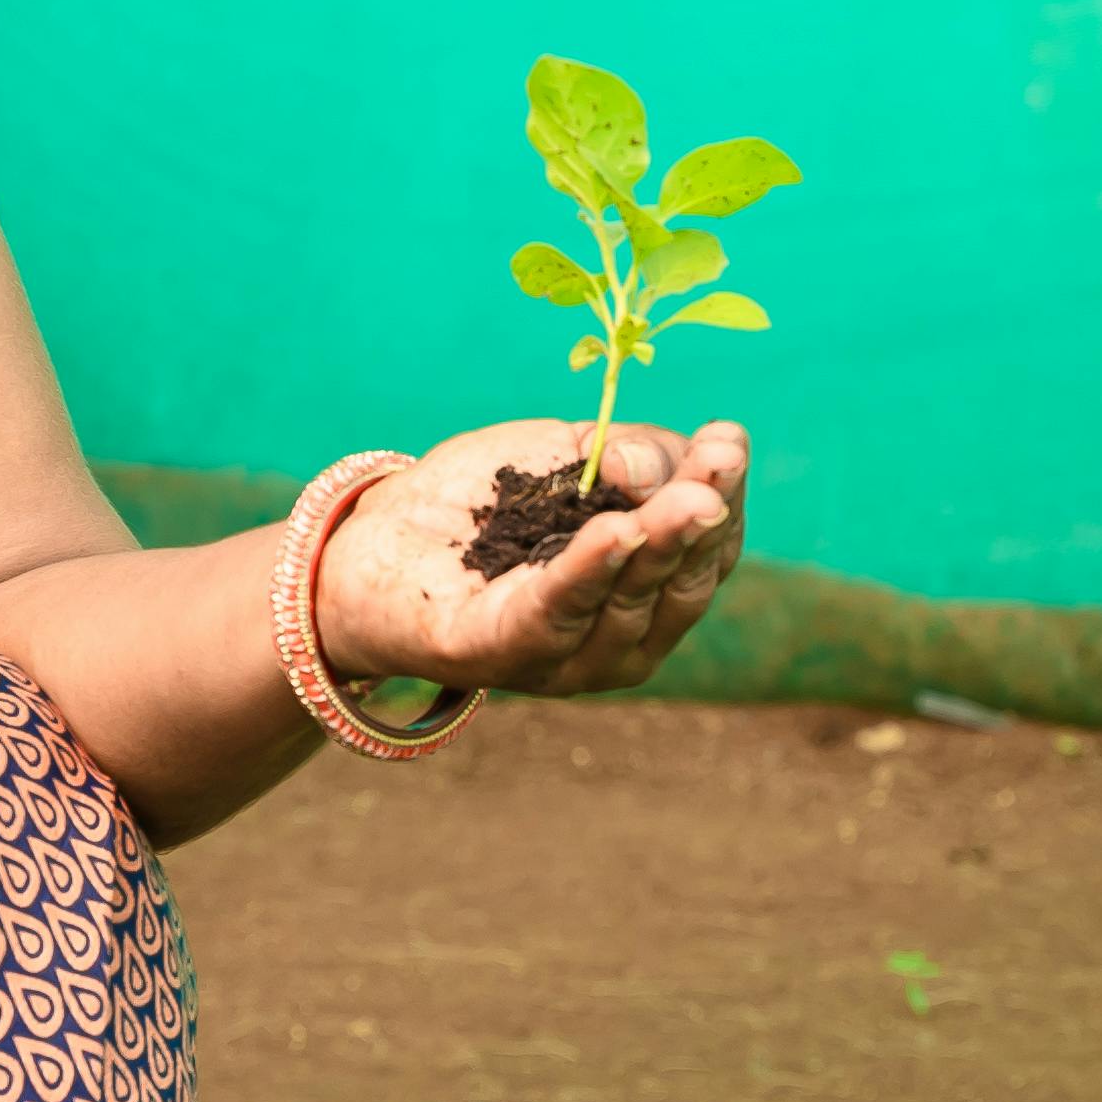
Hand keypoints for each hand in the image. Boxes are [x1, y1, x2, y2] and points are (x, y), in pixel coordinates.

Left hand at [313, 417, 746, 697]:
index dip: (724, 500)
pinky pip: (555, 613)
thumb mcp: (565, 459)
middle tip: (722, 464)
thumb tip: (653, 467)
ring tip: (687, 499)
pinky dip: (589, 571)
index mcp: (645, 591)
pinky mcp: (499, 654)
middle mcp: (617, 638)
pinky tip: (618, 531)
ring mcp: (563, 659)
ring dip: (660, 543)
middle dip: (702, 521)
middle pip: (679, 582)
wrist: (370, 543)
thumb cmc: (478, 505)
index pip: (707, 554)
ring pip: (627, 602)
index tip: (730, 443)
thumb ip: (624, 456)